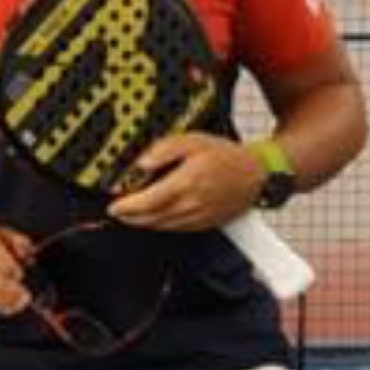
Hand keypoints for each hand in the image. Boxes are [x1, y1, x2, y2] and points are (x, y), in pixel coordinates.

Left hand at [108, 133, 262, 230]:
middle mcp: (191, 204)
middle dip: (130, 217)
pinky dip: (160, 225)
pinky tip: (153, 218)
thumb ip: (165, 149)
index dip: (127, 207)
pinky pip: (175, 229)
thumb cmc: (225, 156)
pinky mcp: (204, 224)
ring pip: (162, 226)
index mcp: (186, 183)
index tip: (113, 206)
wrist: (255, 175)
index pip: (148, 202)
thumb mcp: (194, 140)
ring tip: (130, 216)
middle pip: (151, 218)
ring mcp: (197, 217)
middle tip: (117, 212)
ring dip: (142, 223)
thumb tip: (142, 163)